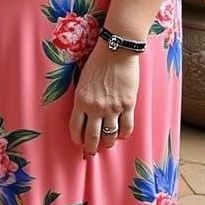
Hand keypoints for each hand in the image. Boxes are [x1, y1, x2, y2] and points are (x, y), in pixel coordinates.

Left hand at [68, 41, 139, 155]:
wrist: (117, 51)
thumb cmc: (97, 61)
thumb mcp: (82, 79)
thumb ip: (82, 97)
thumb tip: (83, 111)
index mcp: (81, 99)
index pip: (76, 126)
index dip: (77, 138)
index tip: (78, 142)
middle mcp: (96, 107)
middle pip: (92, 136)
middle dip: (91, 147)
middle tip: (91, 152)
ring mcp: (113, 108)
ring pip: (110, 135)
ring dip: (107, 143)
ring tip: (107, 145)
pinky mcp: (128, 105)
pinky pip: (127, 127)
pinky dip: (123, 134)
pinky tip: (121, 135)